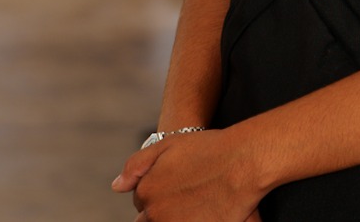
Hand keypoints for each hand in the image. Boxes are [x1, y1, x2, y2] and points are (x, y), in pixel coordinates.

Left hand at [112, 129, 265, 221]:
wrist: (242, 161)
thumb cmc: (207, 149)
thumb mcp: (166, 145)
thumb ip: (136, 166)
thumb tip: (117, 187)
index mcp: (147, 192)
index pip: (141, 202)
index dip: (159, 192)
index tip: (176, 185)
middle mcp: (157, 213)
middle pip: (150, 221)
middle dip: (163, 211)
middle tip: (187, 196)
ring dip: (176, 216)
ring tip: (197, 202)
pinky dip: (192, 220)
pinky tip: (204, 212)